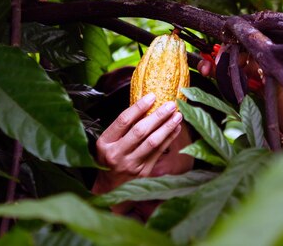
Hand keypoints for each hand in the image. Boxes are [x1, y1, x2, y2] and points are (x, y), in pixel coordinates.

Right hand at [91, 93, 182, 210]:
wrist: (109, 187)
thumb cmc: (109, 157)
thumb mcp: (107, 141)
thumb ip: (123, 127)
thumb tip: (145, 104)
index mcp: (105, 143)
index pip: (123, 121)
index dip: (139, 107)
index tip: (152, 96)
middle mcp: (117, 154)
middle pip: (140, 131)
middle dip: (157, 116)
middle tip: (170, 104)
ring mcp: (131, 165)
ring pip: (152, 143)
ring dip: (167, 127)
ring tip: (177, 115)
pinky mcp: (143, 172)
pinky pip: (159, 152)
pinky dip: (169, 139)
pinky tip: (175, 129)